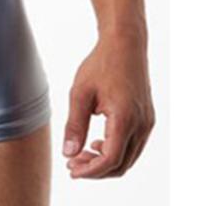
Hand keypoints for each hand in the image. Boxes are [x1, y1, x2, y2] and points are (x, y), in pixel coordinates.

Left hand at [63, 32, 154, 178]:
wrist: (125, 44)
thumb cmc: (101, 64)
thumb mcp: (80, 93)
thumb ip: (75, 125)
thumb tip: (68, 154)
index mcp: (125, 118)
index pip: (110, 159)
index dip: (91, 171)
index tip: (71, 170)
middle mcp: (141, 125)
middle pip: (121, 164)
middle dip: (96, 170)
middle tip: (72, 165)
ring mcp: (147, 123)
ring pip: (129, 158)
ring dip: (106, 162)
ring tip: (81, 155)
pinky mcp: (147, 119)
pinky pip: (133, 146)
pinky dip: (116, 151)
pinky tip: (97, 144)